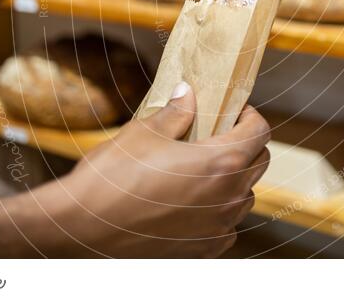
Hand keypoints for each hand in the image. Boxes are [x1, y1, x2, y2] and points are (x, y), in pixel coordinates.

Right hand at [39, 83, 269, 256]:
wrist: (83, 228)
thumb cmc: (113, 176)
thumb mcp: (144, 132)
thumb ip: (175, 112)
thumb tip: (187, 93)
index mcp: (220, 163)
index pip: (260, 132)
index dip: (250, 116)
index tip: (233, 111)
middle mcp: (227, 198)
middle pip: (259, 163)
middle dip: (245, 145)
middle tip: (219, 135)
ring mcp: (217, 228)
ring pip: (244, 197)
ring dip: (234, 179)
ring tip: (204, 169)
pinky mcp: (202, 250)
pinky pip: (226, 228)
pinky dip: (219, 212)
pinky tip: (194, 203)